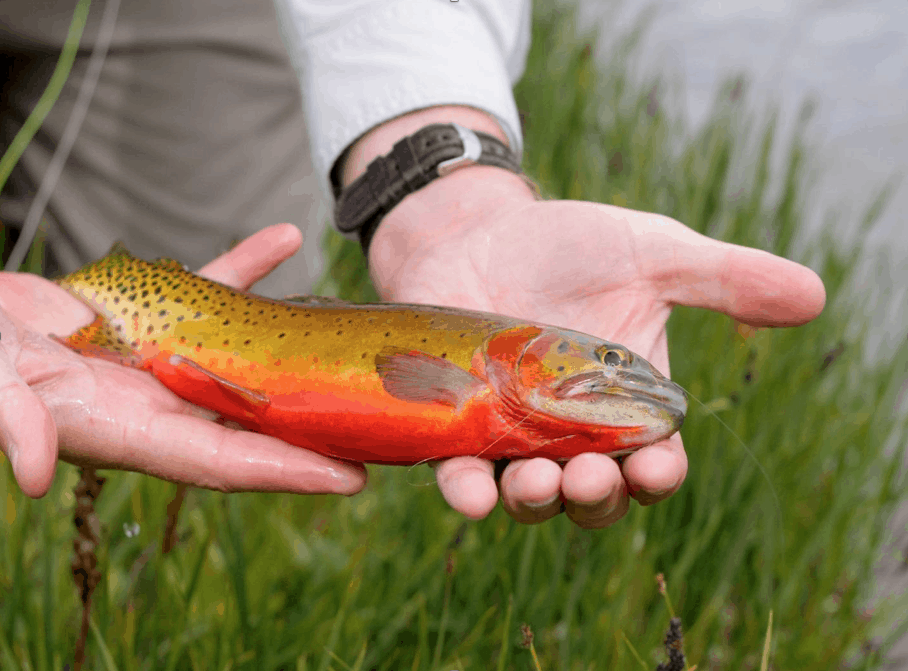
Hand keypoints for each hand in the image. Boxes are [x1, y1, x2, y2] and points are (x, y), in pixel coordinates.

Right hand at [1, 224, 365, 497]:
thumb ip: (15, 421)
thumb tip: (35, 473)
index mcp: (123, 430)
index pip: (220, 460)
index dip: (285, 471)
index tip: (349, 478)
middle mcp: (153, 400)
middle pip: (252, 418)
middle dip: (314, 426)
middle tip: (378, 424)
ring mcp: (155, 357)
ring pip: (242, 353)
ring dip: (297, 347)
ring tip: (355, 340)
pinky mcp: (144, 312)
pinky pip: (206, 288)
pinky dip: (244, 266)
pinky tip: (285, 238)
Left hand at [368, 167, 825, 527]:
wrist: (476, 230)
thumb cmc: (567, 245)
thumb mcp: (651, 253)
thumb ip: (723, 278)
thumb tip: (813, 296)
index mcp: (626, 404)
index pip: (652, 462)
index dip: (655, 476)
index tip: (652, 468)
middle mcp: (570, 431)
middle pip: (592, 494)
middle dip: (595, 497)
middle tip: (588, 477)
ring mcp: (510, 433)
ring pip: (529, 496)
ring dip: (536, 502)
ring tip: (535, 482)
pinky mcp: (455, 426)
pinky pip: (461, 474)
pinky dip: (467, 491)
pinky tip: (472, 492)